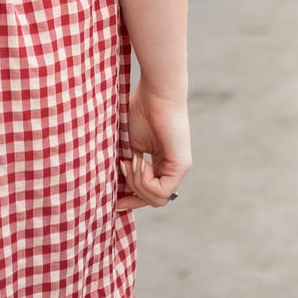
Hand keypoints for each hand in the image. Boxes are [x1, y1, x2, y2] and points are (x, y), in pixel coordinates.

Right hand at [117, 83, 190, 210]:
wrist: (155, 93)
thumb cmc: (141, 111)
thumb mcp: (128, 146)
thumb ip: (127, 166)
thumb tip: (116, 189)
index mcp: (162, 164)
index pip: (151, 194)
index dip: (133, 201)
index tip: (116, 203)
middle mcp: (173, 169)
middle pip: (154, 200)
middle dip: (133, 191)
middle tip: (124, 166)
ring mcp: (179, 168)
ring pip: (158, 199)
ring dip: (137, 184)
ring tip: (131, 161)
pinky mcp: (181, 165)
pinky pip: (161, 191)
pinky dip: (144, 180)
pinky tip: (139, 161)